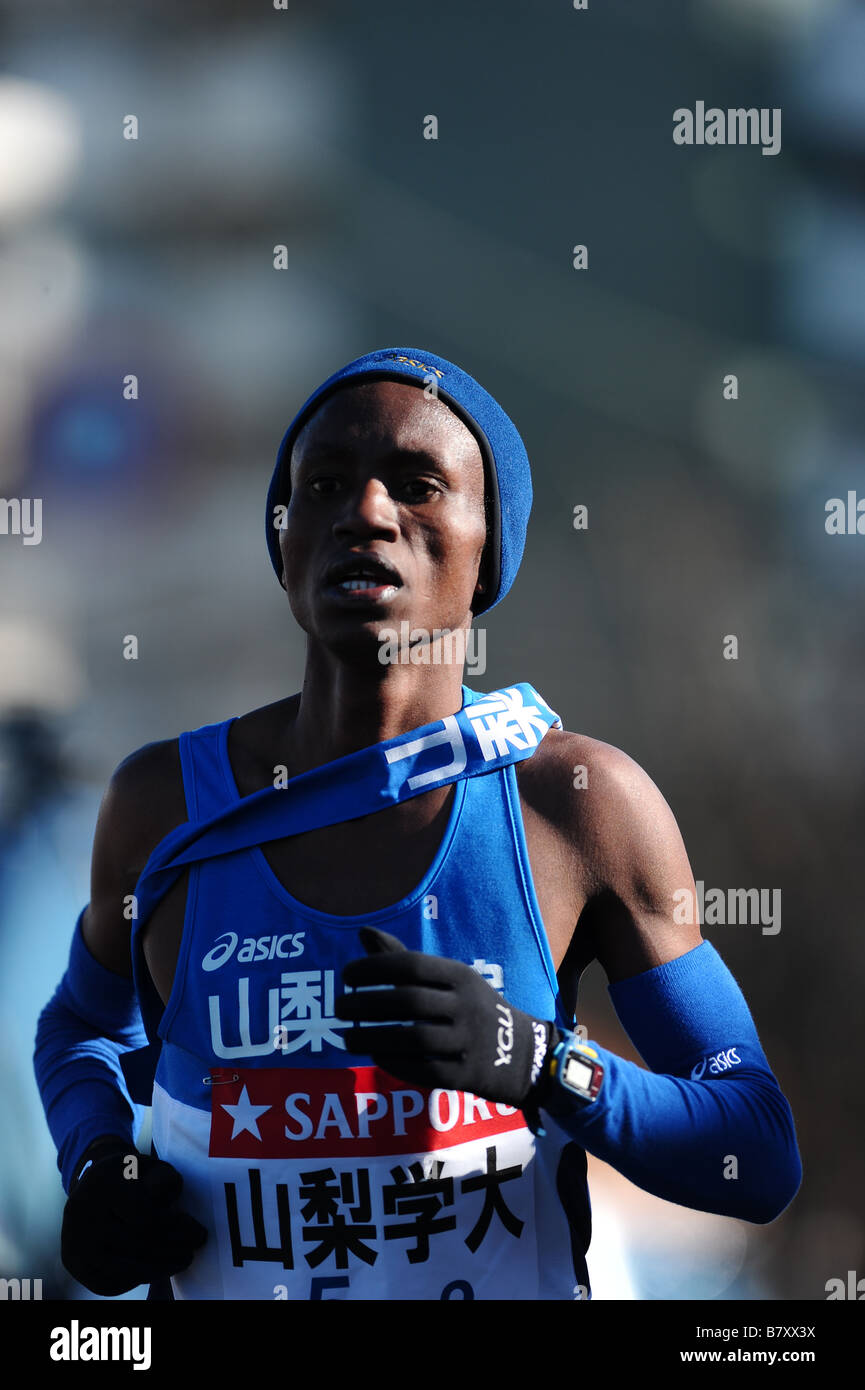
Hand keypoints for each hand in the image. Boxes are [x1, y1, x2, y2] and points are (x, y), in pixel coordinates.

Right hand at [61, 1144, 207, 1294]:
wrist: (91, 1187)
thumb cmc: (129, 1177)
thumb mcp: (148, 1167)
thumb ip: (162, 1178)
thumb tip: (167, 1199)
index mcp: (102, 1184)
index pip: (145, 1218)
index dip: (177, 1227)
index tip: (198, 1230)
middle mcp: (80, 1214)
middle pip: (137, 1244)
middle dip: (174, 1248)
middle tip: (196, 1246)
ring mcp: (73, 1242)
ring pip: (124, 1269)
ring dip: (161, 1269)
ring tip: (183, 1260)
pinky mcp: (74, 1264)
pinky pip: (109, 1283)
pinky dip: (138, 1279)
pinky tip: (157, 1268)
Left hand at [335, 927, 555, 1109]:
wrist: (521, 1053)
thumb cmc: (471, 1008)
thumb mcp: (448, 978)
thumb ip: (403, 959)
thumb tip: (363, 931)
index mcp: (461, 976)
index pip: (412, 965)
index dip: (374, 968)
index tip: (346, 975)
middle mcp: (467, 1006)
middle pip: (409, 1002)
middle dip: (366, 1004)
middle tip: (337, 1007)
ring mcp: (468, 1042)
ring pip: (413, 1039)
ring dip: (372, 1037)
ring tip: (346, 1037)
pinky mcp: (465, 1075)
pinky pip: (423, 1069)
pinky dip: (393, 1062)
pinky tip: (374, 1054)